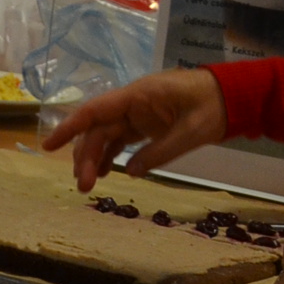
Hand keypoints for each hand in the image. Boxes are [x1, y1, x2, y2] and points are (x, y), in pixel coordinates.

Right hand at [39, 68, 226, 190]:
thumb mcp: (190, 132)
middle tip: (84, 186)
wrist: (235, 97)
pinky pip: (120, 140)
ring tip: (90, 184)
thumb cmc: (214, 107)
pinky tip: (107, 173)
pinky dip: (111, 155)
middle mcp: (130, 104)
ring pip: (106, 136)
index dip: (68, 128)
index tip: (49, 147)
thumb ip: (159, 152)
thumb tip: (128, 172)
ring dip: (96, 159)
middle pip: (97, 130)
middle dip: (86, 157)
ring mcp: (137, 113)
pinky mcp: (146, 123)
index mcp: (137, 97)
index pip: (94, 112)